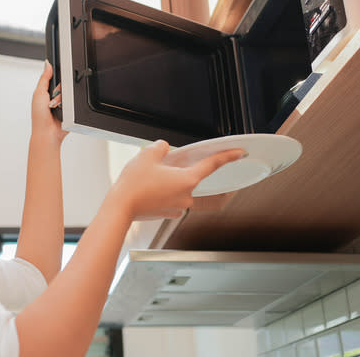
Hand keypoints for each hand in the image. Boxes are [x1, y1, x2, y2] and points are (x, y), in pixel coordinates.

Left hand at [31, 60, 67, 145]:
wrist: (47, 132)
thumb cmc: (39, 116)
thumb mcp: (39, 93)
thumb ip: (44, 78)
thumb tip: (47, 64)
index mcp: (45, 91)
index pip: (54, 78)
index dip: (56, 77)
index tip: (54, 81)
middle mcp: (54, 96)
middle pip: (62, 84)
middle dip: (58, 90)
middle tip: (52, 97)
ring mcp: (62, 103)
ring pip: (68, 92)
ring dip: (62, 98)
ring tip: (55, 106)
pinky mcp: (69, 109)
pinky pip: (73, 101)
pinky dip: (68, 103)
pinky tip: (62, 109)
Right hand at [108, 140, 244, 219]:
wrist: (120, 209)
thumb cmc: (134, 185)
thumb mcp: (147, 155)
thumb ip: (160, 147)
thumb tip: (164, 149)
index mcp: (187, 180)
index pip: (212, 165)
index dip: (227, 156)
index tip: (239, 153)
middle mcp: (186, 195)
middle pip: (191, 176)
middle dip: (180, 169)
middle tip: (163, 165)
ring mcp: (177, 207)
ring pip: (179, 188)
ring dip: (170, 181)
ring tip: (150, 177)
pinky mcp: (167, 213)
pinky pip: (170, 198)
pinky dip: (163, 191)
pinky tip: (149, 186)